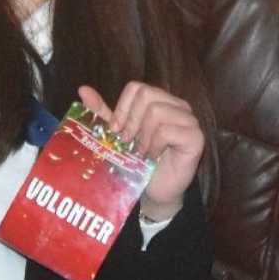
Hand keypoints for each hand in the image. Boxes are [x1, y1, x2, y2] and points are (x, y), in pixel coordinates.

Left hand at [78, 82, 203, 222]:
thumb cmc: (139, 162)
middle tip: (128, 142)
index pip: (137, 88)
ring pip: (157, 111)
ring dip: (143, 135)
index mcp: (161, 100)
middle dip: (131, 120)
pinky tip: (153, 157)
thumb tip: (83, 89)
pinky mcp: (196, 138)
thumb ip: (102, 112)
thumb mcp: (117, 135)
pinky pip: (168, 131)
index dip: (122, 108)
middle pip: (147, 94)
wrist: (155, 192)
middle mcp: (178, 105)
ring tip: (141, 152)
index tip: (116, 131)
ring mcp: (189, 120)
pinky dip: (155, 145)